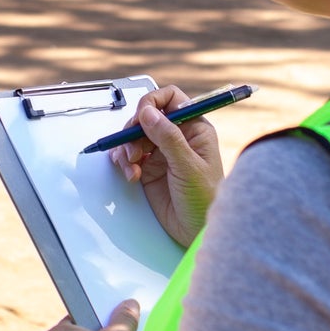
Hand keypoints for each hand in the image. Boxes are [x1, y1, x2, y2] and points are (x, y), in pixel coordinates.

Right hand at [108, 86, 224, 245]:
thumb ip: (168, 138)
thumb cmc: (206, 200)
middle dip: (134, 130)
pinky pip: (128, 156)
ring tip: (131, 165)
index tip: (141, 116)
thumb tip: (148, 113)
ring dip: (126, 148)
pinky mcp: (148, 169)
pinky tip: (131, 175)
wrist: (197, 231)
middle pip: (146, 117)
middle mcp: (177, 137)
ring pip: (134, 136)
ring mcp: (161, 153)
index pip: (170, 99)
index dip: (152, 102)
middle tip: (132, 146)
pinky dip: (124, 162)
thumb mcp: (188, 166)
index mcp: (194, 129)